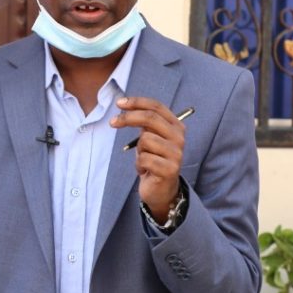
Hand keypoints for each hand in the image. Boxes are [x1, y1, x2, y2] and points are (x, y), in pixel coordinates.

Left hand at [109, 96, 183, 222]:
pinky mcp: (170, 169)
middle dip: (128, 118)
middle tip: (113, 123)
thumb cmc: (153, 159)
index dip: (137, 102)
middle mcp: (179, 137)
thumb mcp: (150, 137)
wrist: (162, 189)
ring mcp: (176, 154)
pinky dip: (139, 165)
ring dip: (138, 151)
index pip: (156, 107)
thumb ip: (144, 122)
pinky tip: (146, 171)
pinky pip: (144, 159)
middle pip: (150, 118)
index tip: (119, 103)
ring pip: (145, 140)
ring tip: (144, 160)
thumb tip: (123, 105)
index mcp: (176, 126)